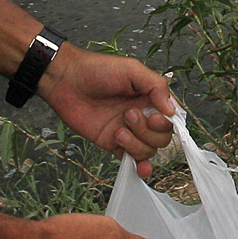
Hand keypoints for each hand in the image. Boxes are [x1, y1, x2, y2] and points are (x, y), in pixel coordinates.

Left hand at [43, 47, 176, 176]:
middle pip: (161, 138)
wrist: (66, 80)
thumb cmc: (97, 69)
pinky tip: (140, 169)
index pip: (170, 119)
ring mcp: (128, 131)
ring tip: (117, 130)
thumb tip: (171, 110)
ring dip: (135, 144)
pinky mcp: (112, 143)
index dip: (164, 123)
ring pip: (147, 150)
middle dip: (147, 131)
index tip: (152, 116)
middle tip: (128, 115)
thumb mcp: (132, 69)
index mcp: (149, 98)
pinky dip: (139, 166)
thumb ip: (156, 86)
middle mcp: (142, 116)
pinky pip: (131, 159)